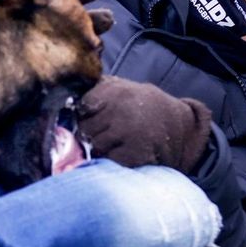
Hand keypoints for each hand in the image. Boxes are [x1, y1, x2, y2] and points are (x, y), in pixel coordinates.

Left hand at [78, 76, 211, 172]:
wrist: (177, 124)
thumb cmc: (141, 105)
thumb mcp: (122, 87)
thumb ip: (97, 89)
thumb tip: (68, 99)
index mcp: (116, 92)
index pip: (83, 106)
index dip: (84, 113)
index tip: (90, 115)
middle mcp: (121, 111)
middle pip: (85, 128)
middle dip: (90, 131)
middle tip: (104, 130)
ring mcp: (128, 133)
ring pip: (94, 145)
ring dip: (100, 146)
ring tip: (115, 140)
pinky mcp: (134, 153)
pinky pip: (108, 159)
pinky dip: (112, 158)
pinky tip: (124, 150)